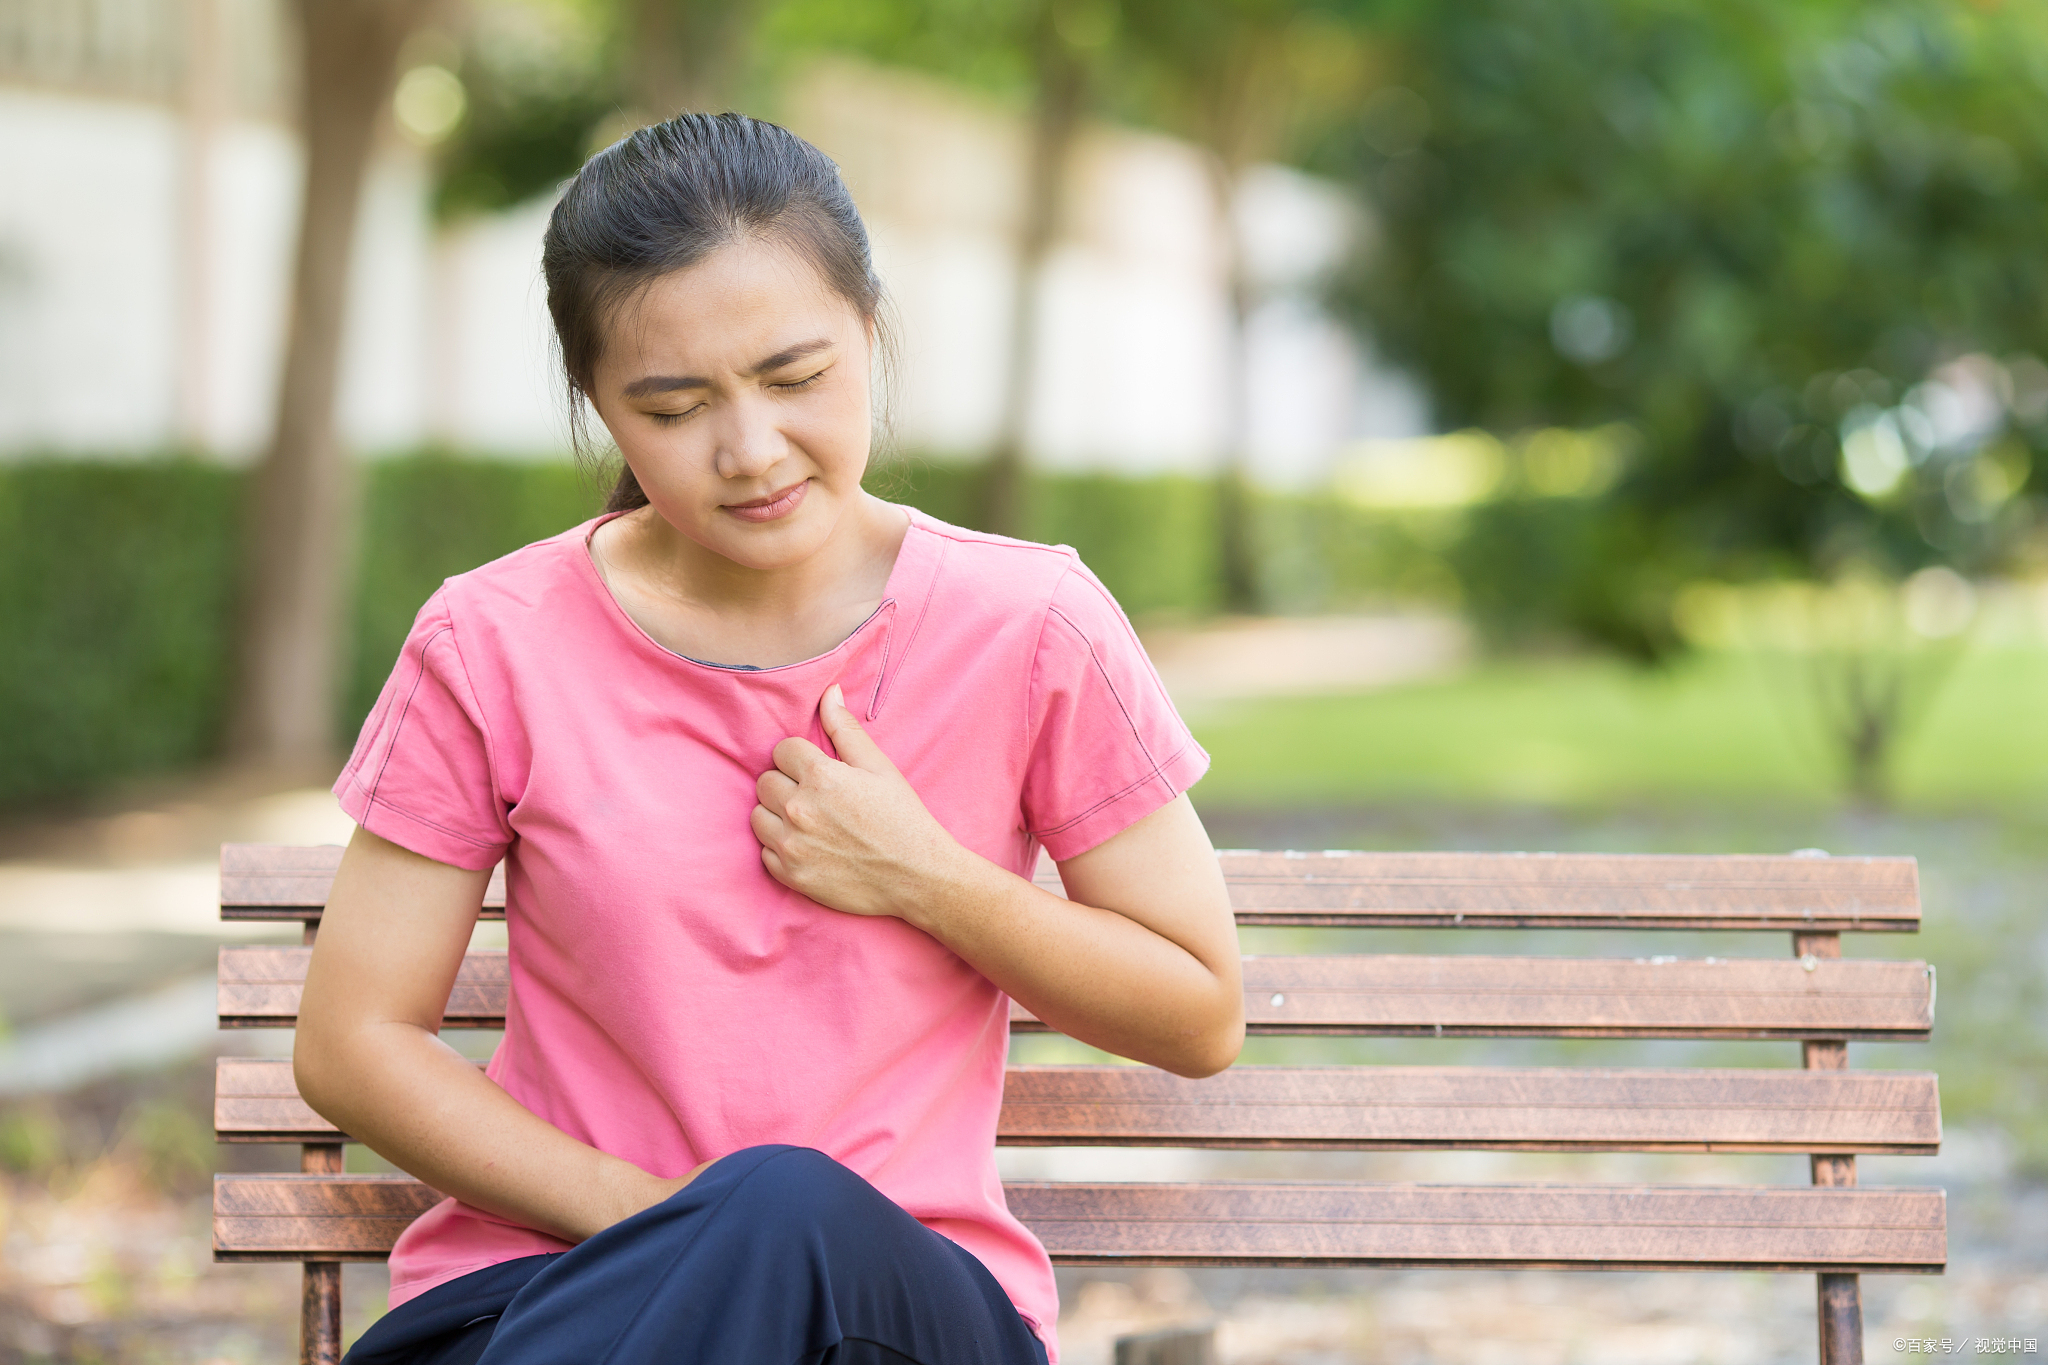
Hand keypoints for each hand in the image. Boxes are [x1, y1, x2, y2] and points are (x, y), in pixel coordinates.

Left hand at [751, 684, 967, 919]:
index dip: (801, 758)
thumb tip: (828, 692)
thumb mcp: (879, 767)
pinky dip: (781, 847)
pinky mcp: (791, 876)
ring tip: (809, 820)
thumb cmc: (902, 818)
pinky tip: (808, 846)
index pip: (782, 750)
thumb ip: (845, 729)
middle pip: (765, 782)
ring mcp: (792, 846)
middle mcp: (799, 810)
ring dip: (777, 814)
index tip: (819, 771)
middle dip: (786, 783)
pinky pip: (765, 852)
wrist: (917, 877)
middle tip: (816, 796)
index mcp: (821, 777)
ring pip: (758, 816)